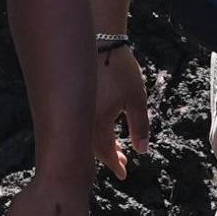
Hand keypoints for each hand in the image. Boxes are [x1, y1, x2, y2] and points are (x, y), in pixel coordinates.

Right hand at [87, 45, 150, 178]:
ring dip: (102, 145)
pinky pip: (82, 124)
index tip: (124, 175)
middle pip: (93, 148)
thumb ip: (140, 126)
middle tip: (123, 161)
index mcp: (98, 120)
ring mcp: (77, 109)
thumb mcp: (137, 98)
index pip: (105, 152)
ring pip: (87, 137)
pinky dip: (95, 132)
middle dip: (109, 156)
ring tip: (119, 148)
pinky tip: (106, 129)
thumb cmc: (120, 68)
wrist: (100, 40)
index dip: (115, 165)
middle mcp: (83, 118)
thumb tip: (142, 151)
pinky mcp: (74, 100)